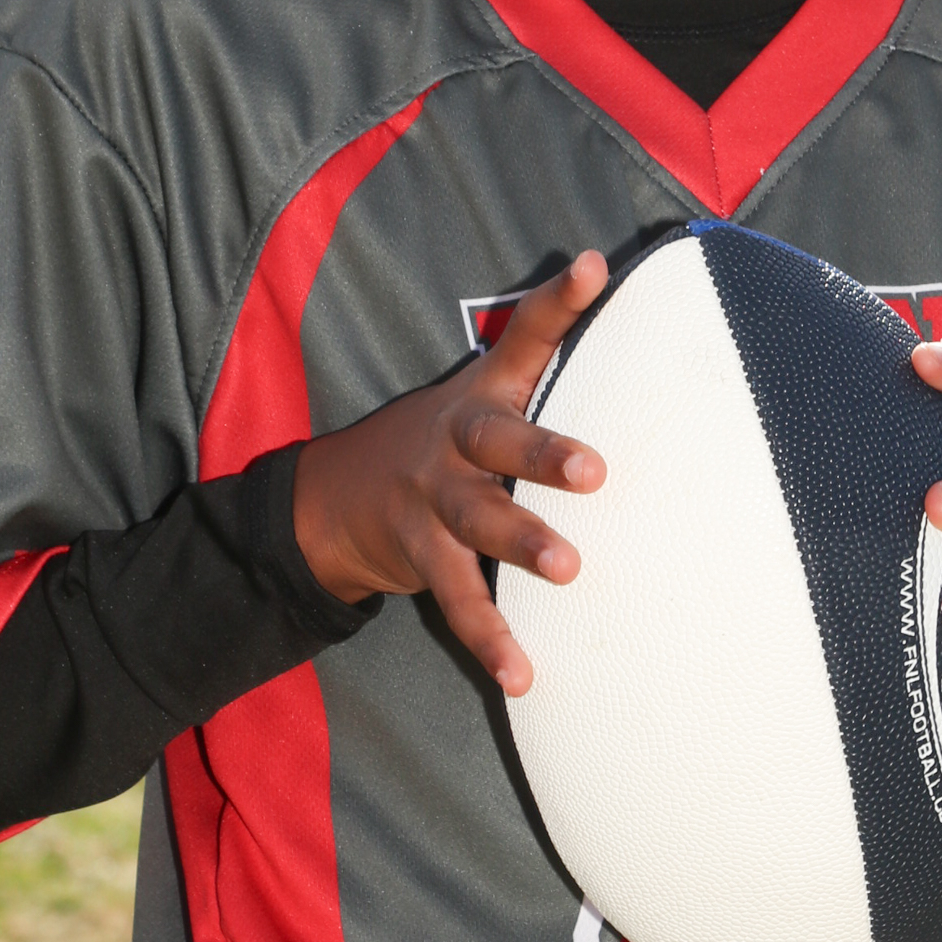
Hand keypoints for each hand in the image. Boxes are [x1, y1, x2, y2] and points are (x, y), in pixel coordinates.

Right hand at [293, 251, 607, 694]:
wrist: (334, 500)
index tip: (590, 267)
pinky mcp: (421, 557)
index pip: (523, 338)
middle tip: (594, 471)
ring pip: (478, 521)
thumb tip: (606, 289)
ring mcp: (432, 500)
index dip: (556, 302)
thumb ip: (541, 357)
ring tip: (566, 569)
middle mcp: (456, 441)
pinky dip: (492, 641)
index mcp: (482, 395)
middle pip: (498, 439)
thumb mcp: (483, 395)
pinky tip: (523, 674)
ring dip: (522, 543)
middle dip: (544, 453)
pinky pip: (460, 602)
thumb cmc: (445, 443)